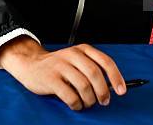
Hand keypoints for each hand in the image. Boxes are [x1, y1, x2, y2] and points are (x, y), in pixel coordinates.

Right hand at [0, 37, 126, 110]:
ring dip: (89, 99)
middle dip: (103, 91)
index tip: (121, 91)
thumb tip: (112, 86)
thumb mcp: (77, 60)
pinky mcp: (51, 79)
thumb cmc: (58, 65)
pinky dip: (76, 104)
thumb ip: (93, 68)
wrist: (31, 64)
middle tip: (104, 101)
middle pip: (95, 74)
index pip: (105, 62)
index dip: (116, 77)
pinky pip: (70, 96)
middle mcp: (72, 55)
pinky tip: (75, 104)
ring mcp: (61, 66)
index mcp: (82, 50)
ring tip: (87, 103)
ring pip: (84, 86)